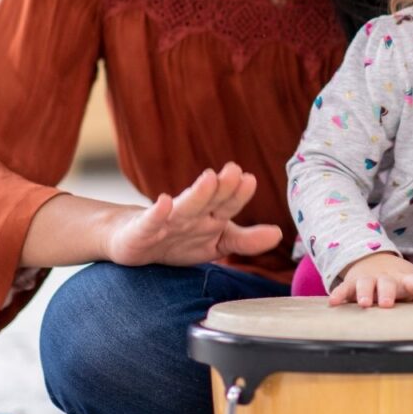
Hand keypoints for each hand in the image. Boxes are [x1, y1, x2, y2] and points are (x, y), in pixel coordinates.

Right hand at [105, 163, 281, 266]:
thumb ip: (246, 240)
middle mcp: (190, 215)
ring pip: (184, 208)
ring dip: (197, 194)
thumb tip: (279, 234)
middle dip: (221, 188)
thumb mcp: (216, 243)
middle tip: (234, 170)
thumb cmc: (179, 239)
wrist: (133, 239)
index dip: (238, 195)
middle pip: (208, 201)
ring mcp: (166, 222)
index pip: (228, 205)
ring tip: (209, 179)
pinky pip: (151, 222)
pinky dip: (157, 213)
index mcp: (209, 217)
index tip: (250, 179)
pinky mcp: (142, 232)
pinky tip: (163, 202)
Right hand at [329, 252, 412, 307]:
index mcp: (405, 278)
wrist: (373, 258)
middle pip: (388, 283)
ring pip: (366, 284)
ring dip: (365, 293)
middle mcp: (386, 278)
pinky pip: (345, 288)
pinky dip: (339, 294)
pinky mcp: (352, 283)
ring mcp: (368, 279)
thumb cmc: (398, 278)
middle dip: (387, 293)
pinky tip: (334, 303)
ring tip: (365, 304)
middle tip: (388, 304)